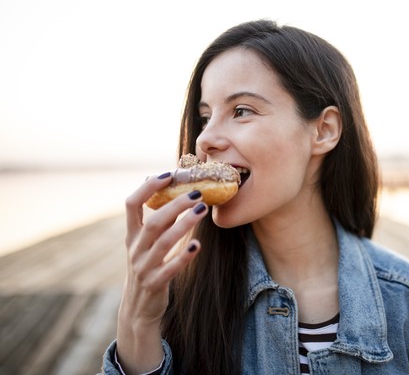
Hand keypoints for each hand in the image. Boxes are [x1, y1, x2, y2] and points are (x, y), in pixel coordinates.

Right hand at [116, 172, 207, 373]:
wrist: (138, 309)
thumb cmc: (148, 267)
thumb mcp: (146, 244)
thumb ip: (157, 221)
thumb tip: (174, 192)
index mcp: (132, 235)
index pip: (131, 204)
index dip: (147, 187)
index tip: (167, 174)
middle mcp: (135, 249)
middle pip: (153, 221)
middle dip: (175, 204)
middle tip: (197, 193)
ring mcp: (143, 267)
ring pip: (163, 242)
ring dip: (184, 224)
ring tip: (202, 210)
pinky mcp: (155, 284)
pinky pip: (170, 268)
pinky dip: (183, 256)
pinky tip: (198, 244)